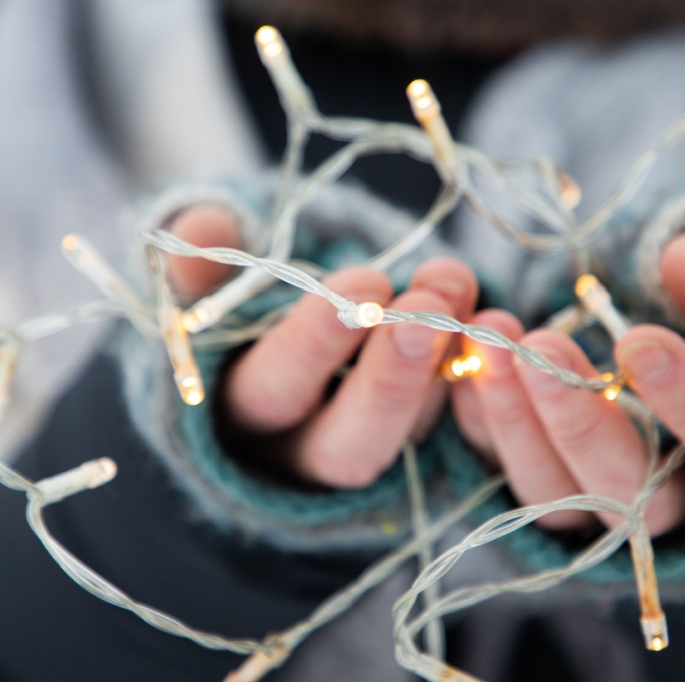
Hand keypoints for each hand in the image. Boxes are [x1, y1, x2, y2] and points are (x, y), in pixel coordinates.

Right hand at [164, 205, 479, 488]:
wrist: (272, 329)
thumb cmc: (228, 300)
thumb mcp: (202, 279)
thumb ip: (197, 259)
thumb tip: (203, 228)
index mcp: (239, 416)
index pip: (274, 395)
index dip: (316, 346)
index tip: (366, 282)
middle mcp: (303, 451)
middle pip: (351, 445)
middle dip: (392, 379)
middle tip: (425, 306)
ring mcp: (367, 447)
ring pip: (411, 438)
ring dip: (443, 366)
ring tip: (454, 286)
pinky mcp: (415, 438)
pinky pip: (453, 430)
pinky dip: (472, 373)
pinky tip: (487, 311)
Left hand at [450, 227, 684, 534]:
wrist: (654, 336)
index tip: (638, 341)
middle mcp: (676, 494)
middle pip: (632, 492)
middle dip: (579, 422)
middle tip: (542, 347)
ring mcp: (603, 501)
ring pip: (558, 495)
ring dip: (515, 422)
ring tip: (489, 344)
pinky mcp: (545, 487)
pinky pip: (504, 474)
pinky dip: (479, 423)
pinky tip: (461, 363)